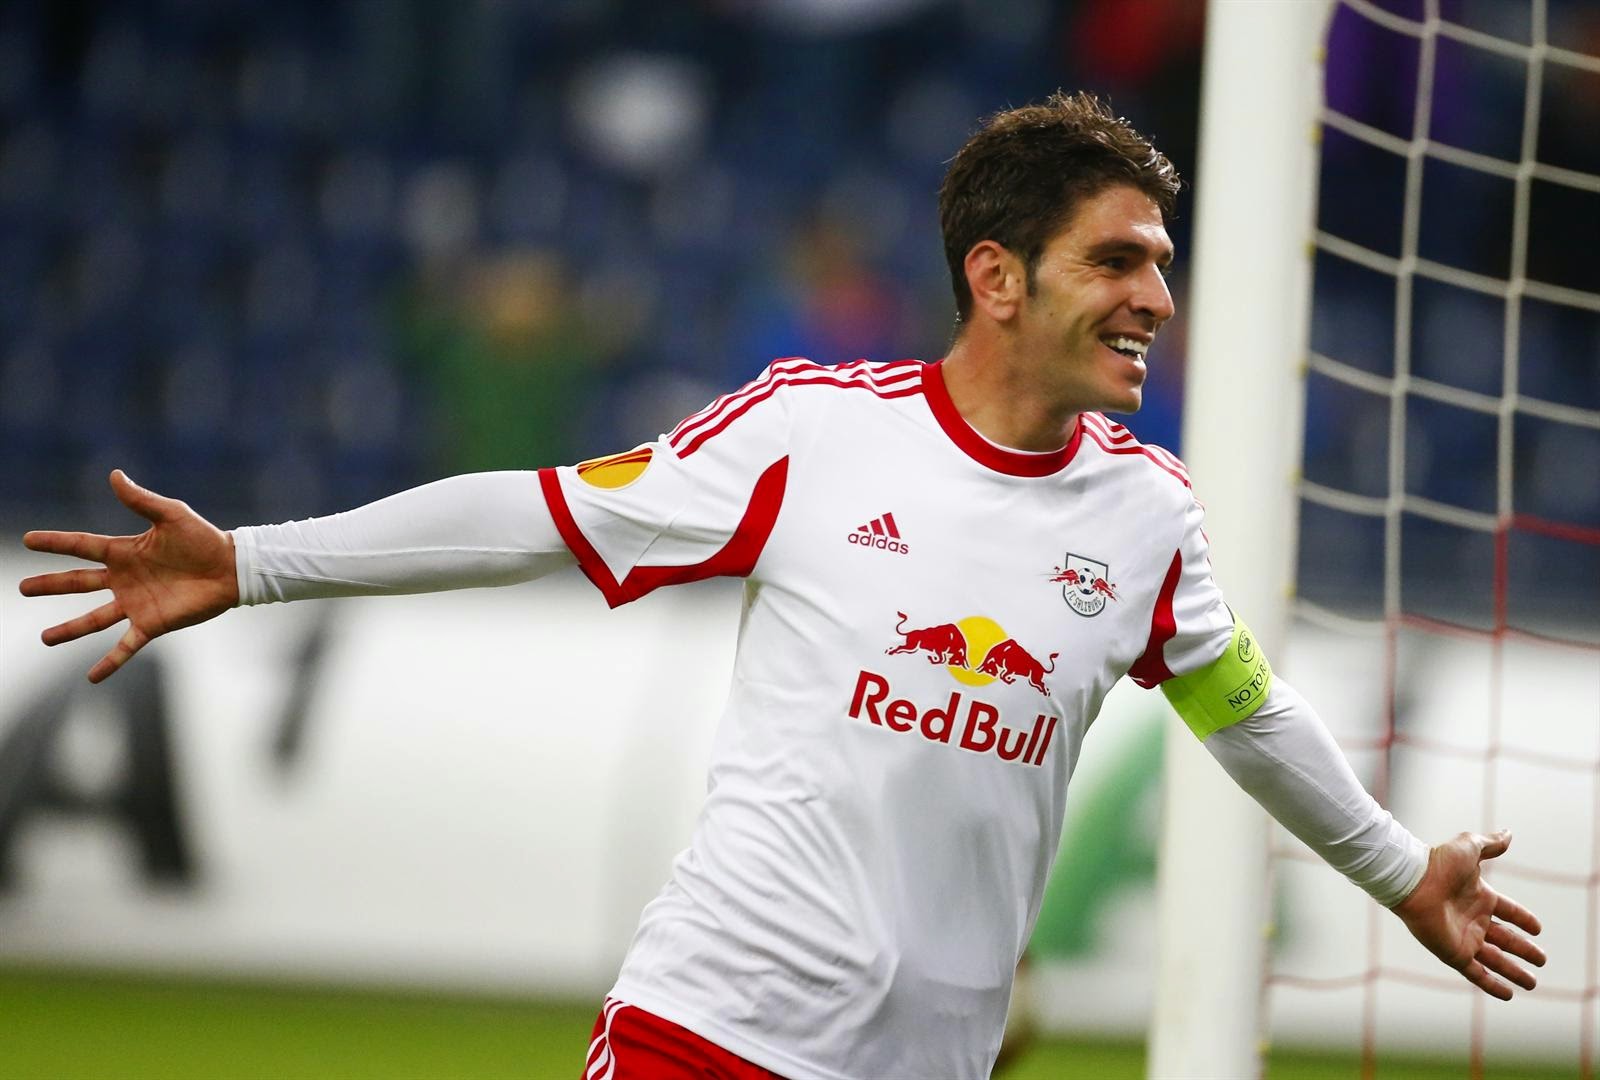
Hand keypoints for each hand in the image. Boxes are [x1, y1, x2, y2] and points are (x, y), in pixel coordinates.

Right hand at [19, 470, 238, 682]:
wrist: (232, 568)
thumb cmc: (204, 538)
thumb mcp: (171, 514)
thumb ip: (140, 500)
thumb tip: (114, 475)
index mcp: (124, 551)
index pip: (82, 546)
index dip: (55, 543)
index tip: (27, 540)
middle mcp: (124, 579)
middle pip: (78, 583)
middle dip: (50, 585)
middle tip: (22, 588)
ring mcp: (136, 604)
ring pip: (94, 619)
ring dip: (70, 630)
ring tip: (44, 639)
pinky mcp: (152, 624)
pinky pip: (126, 646)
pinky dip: (110, 662)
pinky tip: (91, 677)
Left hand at [1391, 829, 1544, 999]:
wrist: (1412, 880)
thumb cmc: (1438, 862)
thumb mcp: (1469, 848)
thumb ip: (1490, 844)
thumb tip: (1508, 833)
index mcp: (1480, 896)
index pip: (1508, 911)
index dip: (1523, 919)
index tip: (1538, 928)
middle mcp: (1474, 919)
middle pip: (1506, 939)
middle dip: (1524, 950)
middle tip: (1541, 959)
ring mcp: (1465, 937)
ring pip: (1496, 960)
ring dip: (1514, 972)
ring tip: (1533, 982)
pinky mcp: (1454, 953)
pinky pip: (1477, 973)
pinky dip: (1492, 985)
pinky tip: (1509, 994)